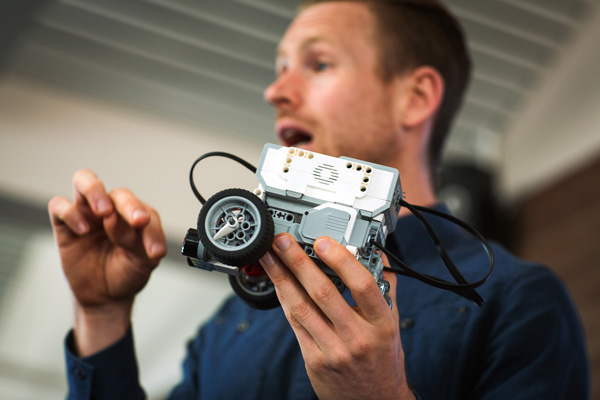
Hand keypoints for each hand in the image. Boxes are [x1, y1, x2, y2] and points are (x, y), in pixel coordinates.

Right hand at [48, 169, 166, 354]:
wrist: (106, 296)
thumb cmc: (126, 272)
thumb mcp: (141, 263)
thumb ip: (137, 241)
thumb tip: (118, 220)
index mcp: (134, 216)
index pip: (143, 209)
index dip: (151, 228)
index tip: (155, 251)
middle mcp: (112, 209)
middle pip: (119, 193)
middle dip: (130, 205)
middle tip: (138, 221)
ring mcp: (87, 214)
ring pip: (84, 179)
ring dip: (95, 191)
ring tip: (105, 212)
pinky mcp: (64, 225)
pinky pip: (59, 206)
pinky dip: (70, 213)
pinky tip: (83, 230)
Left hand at [259, 233, 414, 399]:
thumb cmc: (383, 360)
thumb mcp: (391, 325)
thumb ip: (384, 289)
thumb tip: (377, 256)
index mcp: (381, 324)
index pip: (363, 285)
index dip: (341, 260)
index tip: (323, 242)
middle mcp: (357, 337)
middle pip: (323, 292)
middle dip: (298, 262)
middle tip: (282, 242)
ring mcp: (334, 350)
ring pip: (302, 307)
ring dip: (281, 278)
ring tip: (270, 258)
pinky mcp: (315, 360)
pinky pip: (295, 324)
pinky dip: (284, 300)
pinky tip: (277, 283)